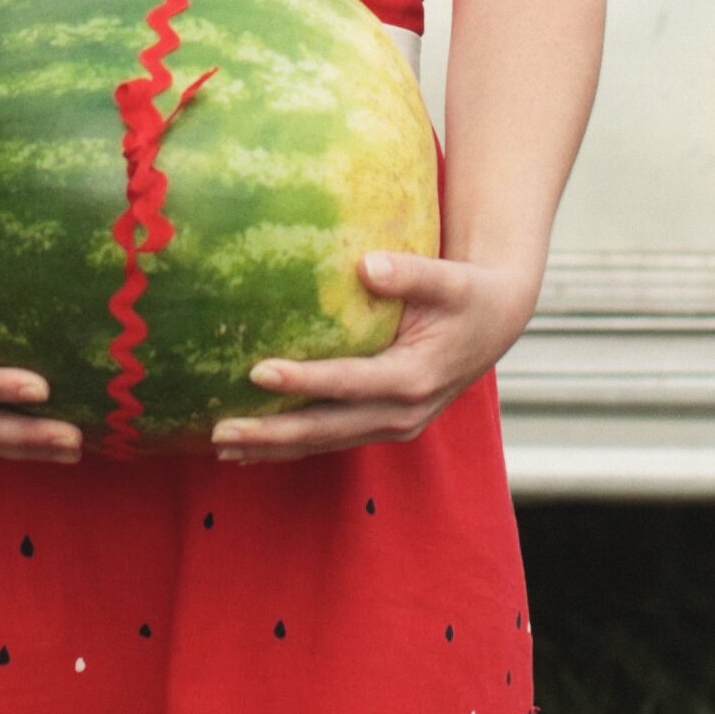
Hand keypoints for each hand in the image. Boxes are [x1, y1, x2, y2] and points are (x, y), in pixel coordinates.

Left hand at [211, 251, 528, 461]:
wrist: (495, 323)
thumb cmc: (468, 294)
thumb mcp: (450, 280)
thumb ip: (411, 273)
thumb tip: (367, 265)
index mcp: (414, 378)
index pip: (347, 383)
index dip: (303, 380)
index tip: (257, 371)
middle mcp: (402, 413)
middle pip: (326, 428)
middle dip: (272, 433)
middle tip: (220, 429)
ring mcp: (392, 425)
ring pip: (324, 442)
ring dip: (274, 448)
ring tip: (222, 446)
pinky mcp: (383, 425)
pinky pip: (331, 438)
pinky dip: (292, 446)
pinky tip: (252, 448)